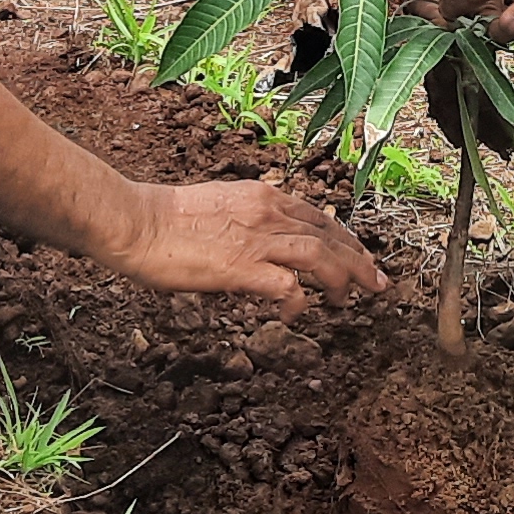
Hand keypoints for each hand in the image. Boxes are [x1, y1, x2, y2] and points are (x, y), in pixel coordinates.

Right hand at [103, 178, 387, 304]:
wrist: (136, 222)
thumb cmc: (165, 220)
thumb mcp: (218, 210)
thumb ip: (245, 223)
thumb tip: (258, 247)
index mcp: (262, 197)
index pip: (318, 215)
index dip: (344, 238)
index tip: (358, 256)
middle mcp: (268, 212)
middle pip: (331, 234)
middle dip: (359, 260)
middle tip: (378, 283)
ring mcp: (258, 239)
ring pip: (322, 256)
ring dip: (343, 279)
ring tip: (348, 301)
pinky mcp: (244, 267)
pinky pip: (289, 288)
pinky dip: (300, 304)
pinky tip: (295, 317)